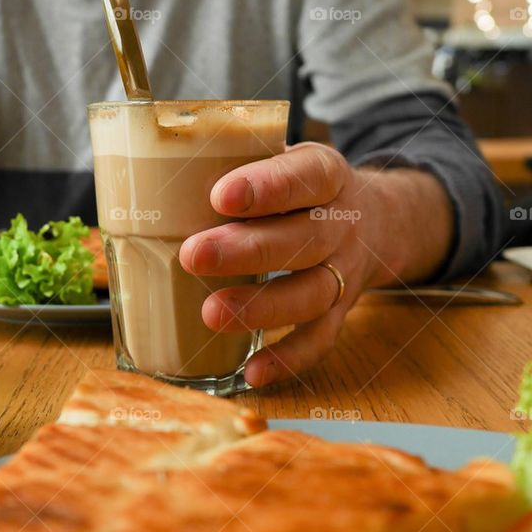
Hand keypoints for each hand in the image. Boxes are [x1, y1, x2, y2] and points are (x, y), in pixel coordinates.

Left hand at [179, 143, 452, 387]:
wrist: (379, 220)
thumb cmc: (302, 189)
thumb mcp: (283, 160)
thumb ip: (236, 163)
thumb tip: (153, 175)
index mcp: (327, 175)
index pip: (305, 176)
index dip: (267, 187)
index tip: (220, 195)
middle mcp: (341, 224)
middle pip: (304, 239)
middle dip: (248, 251)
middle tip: (193, 256)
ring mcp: (345, 271)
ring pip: (312, 293)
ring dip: (262, 308)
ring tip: (212, 314)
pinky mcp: (342, 311)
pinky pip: (320, 339)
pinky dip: (288, 359)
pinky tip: (251, 372)